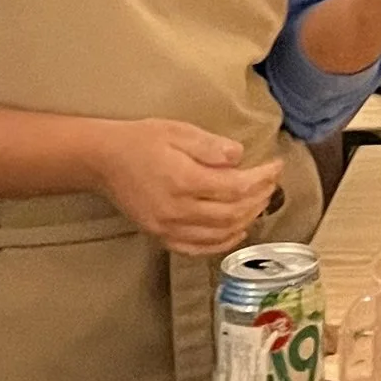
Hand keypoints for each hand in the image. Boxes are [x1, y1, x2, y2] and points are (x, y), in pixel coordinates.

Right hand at [91, 119, 281, 256]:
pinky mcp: (159, 236)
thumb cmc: (142, 140)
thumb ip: (210, 146)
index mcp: (183, 181)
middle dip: (258, 199)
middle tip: (271, 184)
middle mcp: (176, 210)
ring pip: (217, 235)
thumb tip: (240, 157)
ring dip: (245, 221)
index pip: (235, 187)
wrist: (104, 161)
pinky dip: (220, 244)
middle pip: (231, 214)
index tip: (276, 166)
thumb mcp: (178, 131)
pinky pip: (196, 249)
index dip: (261, 178)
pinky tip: (235, 232)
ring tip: (259, 204)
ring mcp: (167, 228)